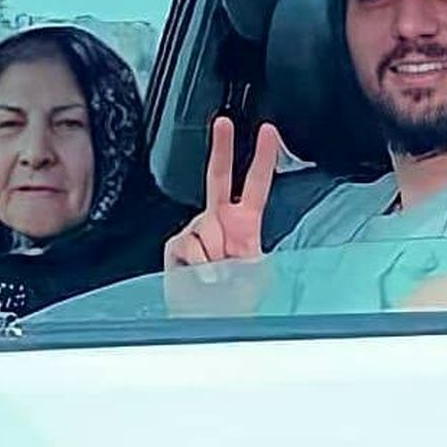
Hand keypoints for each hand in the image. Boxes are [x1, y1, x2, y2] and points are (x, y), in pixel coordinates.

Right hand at [162, 117, 283, 317]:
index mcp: (245, 223)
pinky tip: (203, 278)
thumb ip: (244, 254)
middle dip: (221, 146)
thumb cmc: (234, 301)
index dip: (263, 156)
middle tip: (224, 122)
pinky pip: (190, 246)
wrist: (210, 324)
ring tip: (219, 277)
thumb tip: (217, 247)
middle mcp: (219, 221)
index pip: (255, 183)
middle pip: (218, 175)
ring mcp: (197, 232)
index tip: (269, 131)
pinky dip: (201, 266)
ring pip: (207, 228)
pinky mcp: (176, 246)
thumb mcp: (256, 276)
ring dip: (217, 256)